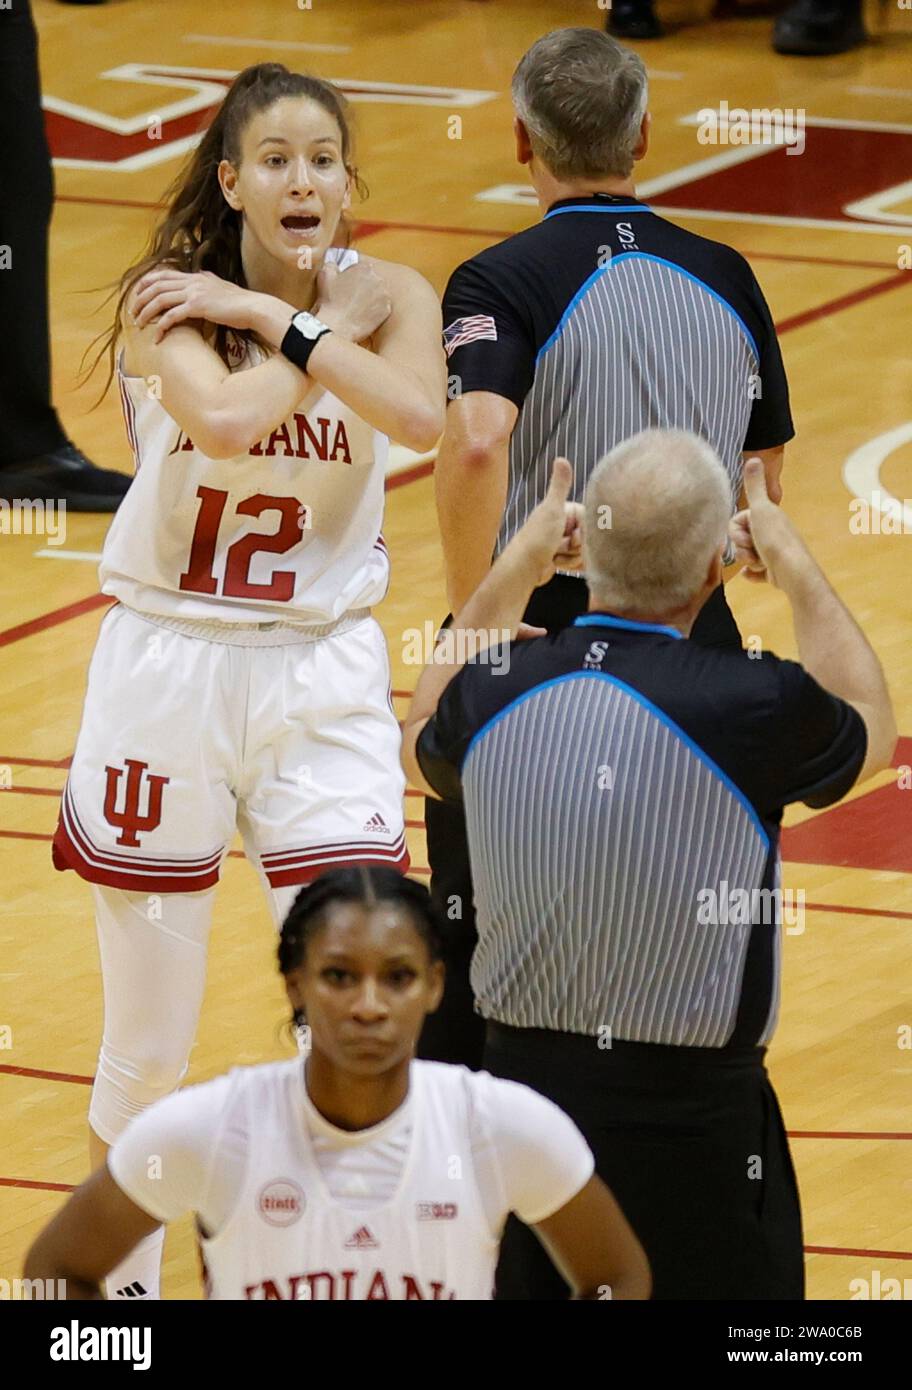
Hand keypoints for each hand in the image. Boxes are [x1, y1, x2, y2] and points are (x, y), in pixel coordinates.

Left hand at [129, 269, 258, 341]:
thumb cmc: (240, 303)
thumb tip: (203, 277)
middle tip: (133, 311)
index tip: (138, 291)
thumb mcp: (221, 288)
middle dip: (141, 298)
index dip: (147, 281)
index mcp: (196, 276)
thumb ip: (208, 282)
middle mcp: (193, 281)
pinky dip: (161, 327)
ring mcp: (194, 292)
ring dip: (146, 312)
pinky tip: (157, 337)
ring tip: (139, 324)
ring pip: (160, 299)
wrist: (253, 307)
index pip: (165, 274)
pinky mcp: (197, 307)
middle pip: (157, 285)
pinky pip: (172, 316)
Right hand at [314, 260, 391, 341]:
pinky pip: (382, 308)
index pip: (362, 268)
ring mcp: (384, 295)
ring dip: (371, 298)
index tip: (349, 284)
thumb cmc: (330, 301)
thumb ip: (332, 265)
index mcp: (364, 268)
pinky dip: (375, 311)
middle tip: (353, 297)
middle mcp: (377, 279)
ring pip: (378, 294)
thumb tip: (335, 266)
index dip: (354, 276)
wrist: (337, 326)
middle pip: (372, 280)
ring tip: (358, 307)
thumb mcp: (324, 275)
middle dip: (364, 286)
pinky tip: (363, 314)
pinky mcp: (386, 310)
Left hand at [513, 457, 583, 587]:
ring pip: (583, 550)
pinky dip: (569, 564)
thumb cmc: (536, 539)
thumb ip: (559, 485)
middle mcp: (562, 523)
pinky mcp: (561, 557)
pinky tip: (555, 562)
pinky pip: (577, 562)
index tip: (573, 534)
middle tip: (561, 545)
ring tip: (555, 554)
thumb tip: (561, 459)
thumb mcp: (552, 509)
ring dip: (572, 556)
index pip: (588, 518)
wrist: (523, 569)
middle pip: (587, 535)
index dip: (584, 530)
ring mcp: (561, 541)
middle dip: (577, 545)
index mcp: (562, 509)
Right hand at [729, 458, 802, 586]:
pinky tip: (750, 574)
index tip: (746, 535)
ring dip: (747, 559)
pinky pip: (753, 572)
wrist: (791, 572)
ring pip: (746, 554)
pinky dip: (751, 574)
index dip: (736, 530)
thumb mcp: (761, 509)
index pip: (738, 520)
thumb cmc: (775, 540)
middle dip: (741, 546)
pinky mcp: (773, 570)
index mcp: (768, 516)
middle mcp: (772, 532)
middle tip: (752, 550)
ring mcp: (773, 552)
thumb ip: (755, 486)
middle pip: (741, 538)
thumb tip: (754, 457)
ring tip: (759, 562)